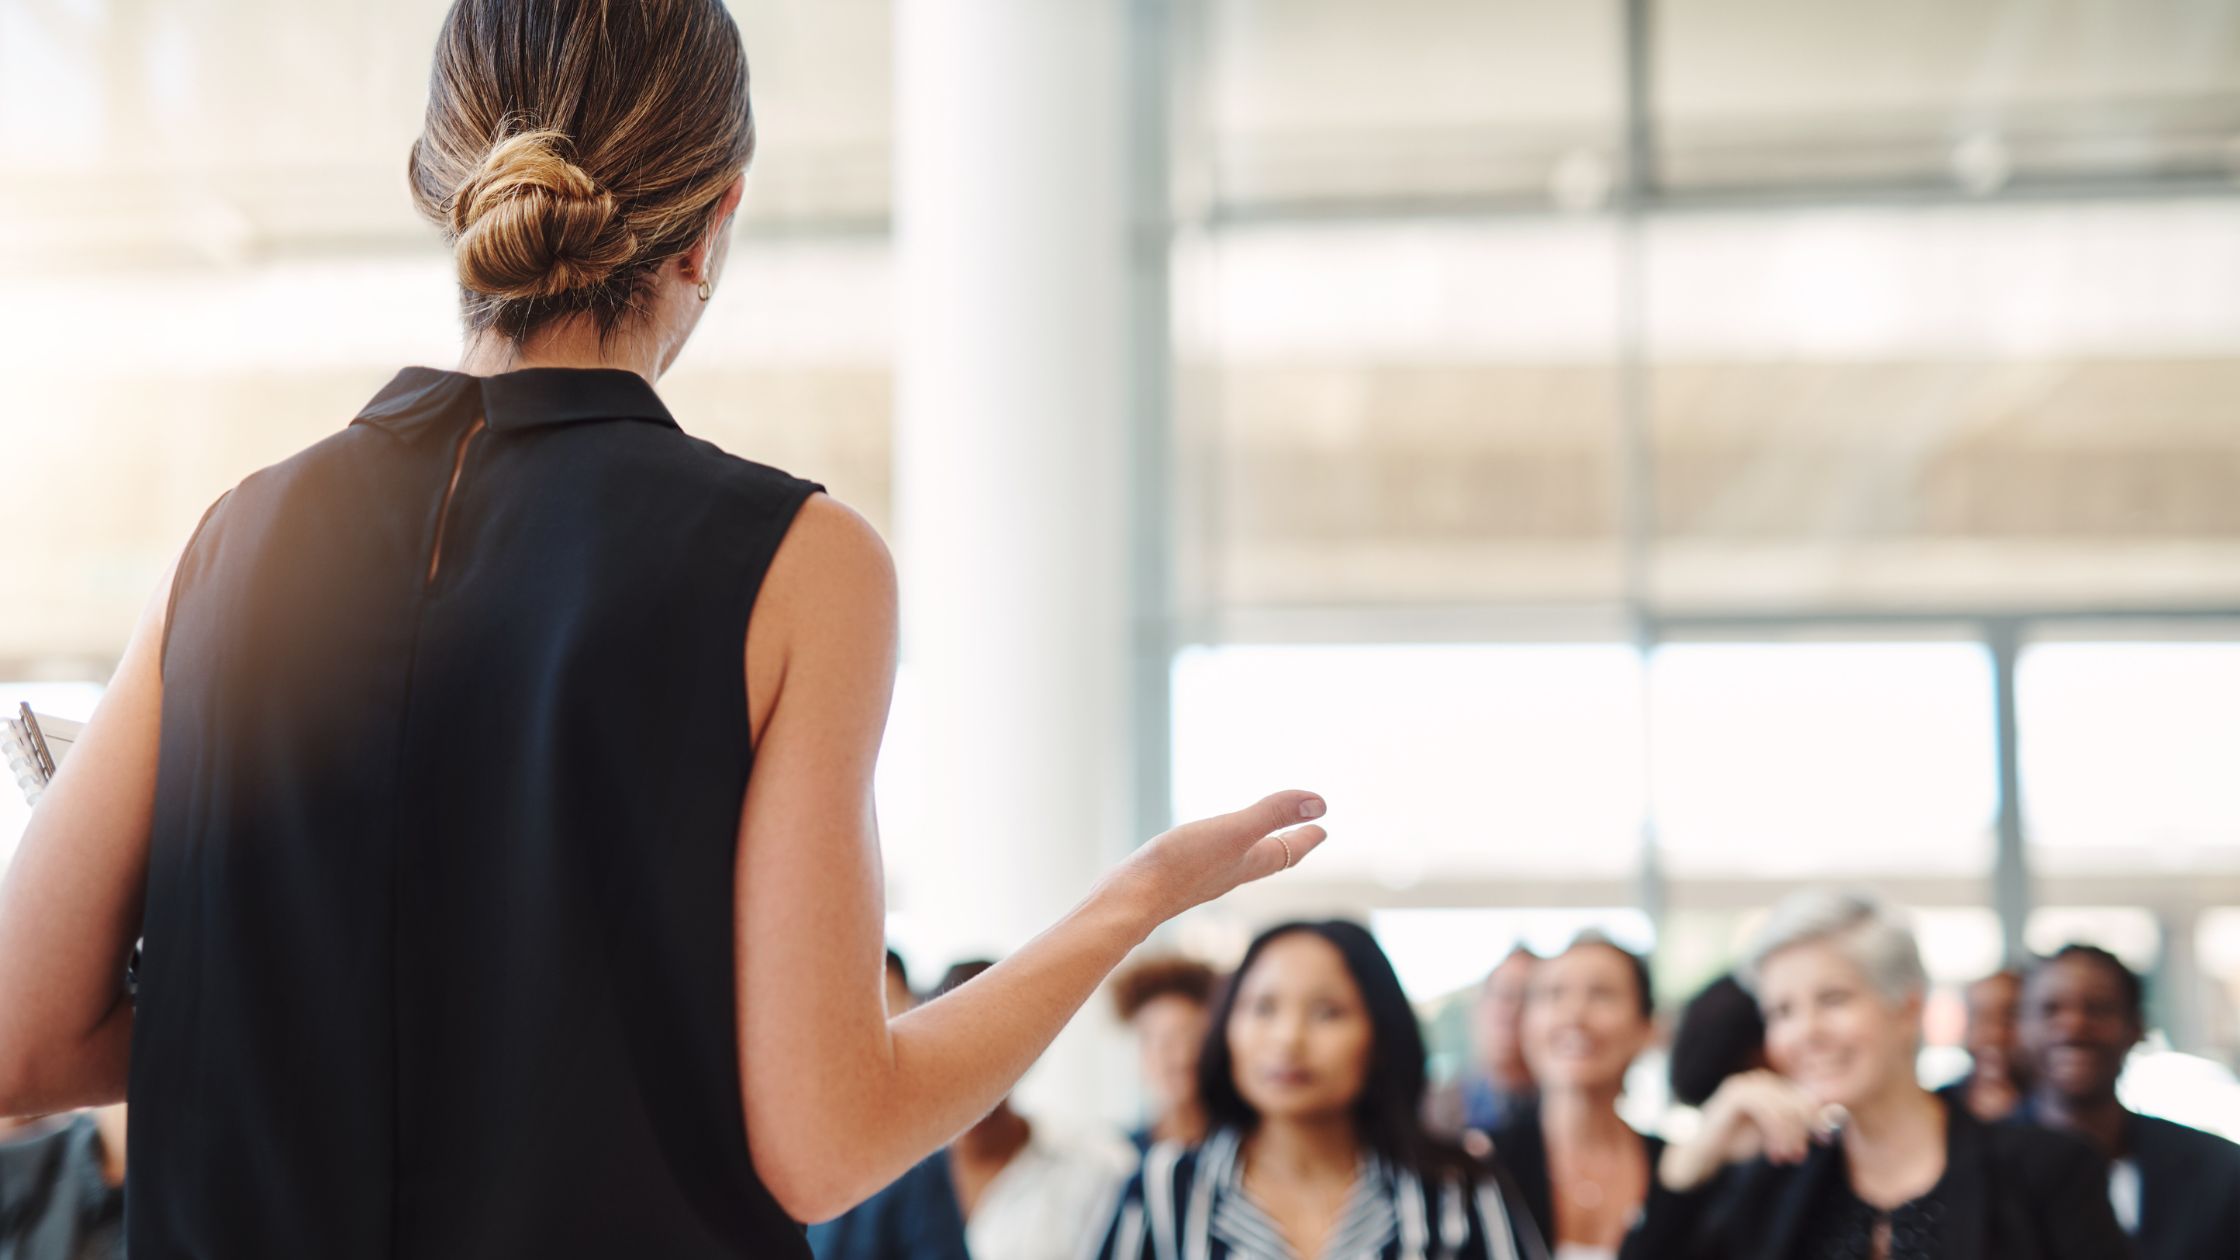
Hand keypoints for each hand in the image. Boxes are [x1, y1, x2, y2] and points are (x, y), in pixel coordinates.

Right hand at [1095, 790, 1327, 927]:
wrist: (1131, 899)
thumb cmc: (1181, 865)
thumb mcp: (1233, 831)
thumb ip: (1272, 815)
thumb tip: (1320, 804)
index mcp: (1247, 863)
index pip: (1287, 851)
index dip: (1307, 837)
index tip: (1322, 828)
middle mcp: (1228, 873)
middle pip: (1268, 858)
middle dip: (1287, 844)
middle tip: (1304, 833)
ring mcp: (1201, 877)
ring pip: (1239, 861)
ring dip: (1256, 848)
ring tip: (1259, 838)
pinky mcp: (1176, 876)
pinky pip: (1209, 860)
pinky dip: (1221, 849)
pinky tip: (1205, 846)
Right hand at [1660, 1070, 1840, 1191]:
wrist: (1704, 1151)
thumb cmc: (1738, 1143)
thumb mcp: (1775, 1134)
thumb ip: (1796, 1125)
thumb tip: (1828, 1122)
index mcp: (1770, 1086)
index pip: (1803, 1096)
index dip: (1816, 1117)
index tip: (1823, 1141)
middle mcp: (1759, 1080)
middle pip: (1796, 1099)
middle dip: (1803, 1129)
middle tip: (1801, 1155)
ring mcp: (1745, 1083)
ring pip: (1783, 1106)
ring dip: (1789, 1135)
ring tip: (1788, 1157)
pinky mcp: (1735, 1094)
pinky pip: (1766, 1109)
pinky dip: (1775, 1132)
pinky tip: (1774, 1151)